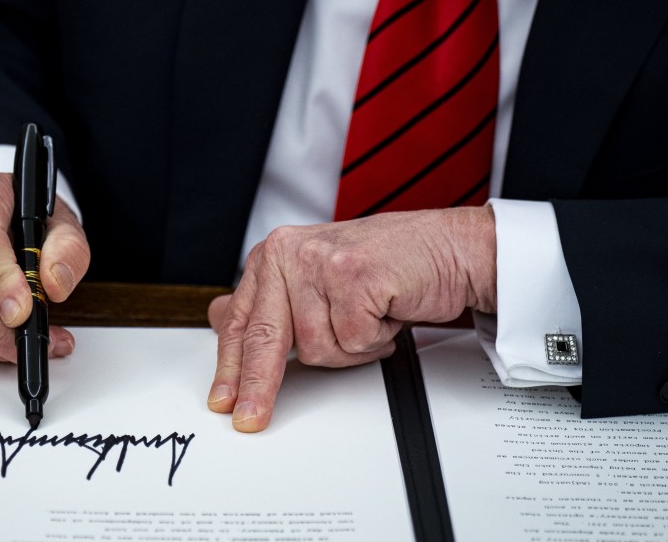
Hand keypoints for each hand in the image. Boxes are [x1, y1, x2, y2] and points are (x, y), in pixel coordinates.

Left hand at [206, 206, 495, 431]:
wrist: (448, 249)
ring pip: (317, 348)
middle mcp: (289, 253)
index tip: (223, 399)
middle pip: (265, 338)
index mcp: (274, 255)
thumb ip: (272, 301)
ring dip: (350, 347)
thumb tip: (219, 319)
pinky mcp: (351, 276)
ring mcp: (319, 262)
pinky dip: (375, 338)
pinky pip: (353, 341)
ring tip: (367, 317)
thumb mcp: (317, 280)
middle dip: (259, 385)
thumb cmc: (386, 267)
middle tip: (251, 418)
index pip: (240, 320)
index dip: (230, 367)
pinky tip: (384, 311)